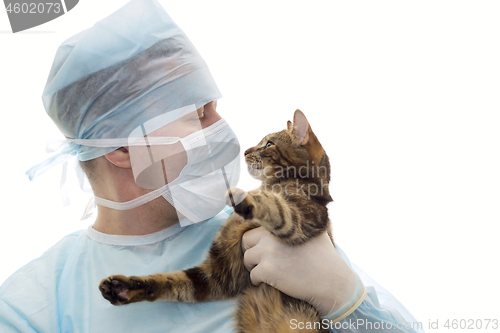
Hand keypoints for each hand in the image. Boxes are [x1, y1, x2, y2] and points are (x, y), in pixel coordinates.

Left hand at [242, 227, 365, 317]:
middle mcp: (271, 235)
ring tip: (267, 271)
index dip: (258, 239)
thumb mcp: (314, 231)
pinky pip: (253, 275)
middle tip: (261, 260)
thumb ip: (299, 222)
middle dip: (252, 251)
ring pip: (248, 259)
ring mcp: (268, 252)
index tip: (263, 248)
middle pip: (246, 241)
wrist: (332, 281)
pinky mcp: (267, 270)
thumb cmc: (325, 257)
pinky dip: (258, 281)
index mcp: (281, 224)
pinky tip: (270, 281)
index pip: (255, 228)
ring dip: (254, 266)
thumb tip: (290, 216)